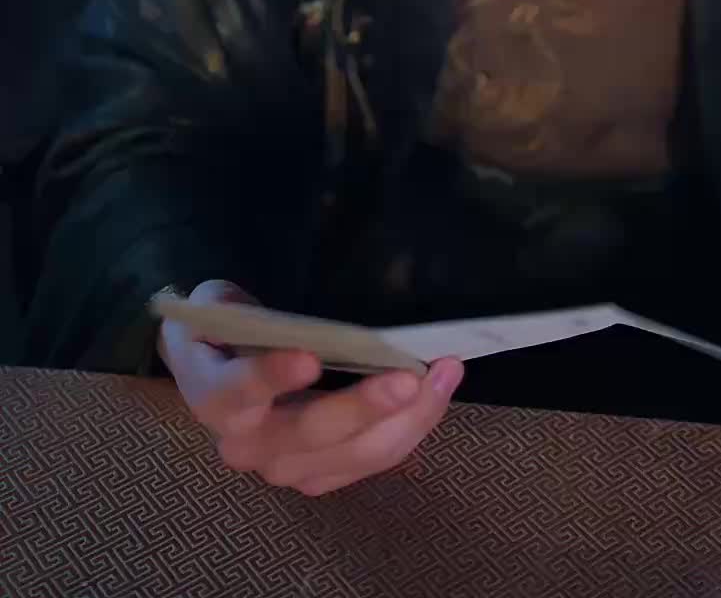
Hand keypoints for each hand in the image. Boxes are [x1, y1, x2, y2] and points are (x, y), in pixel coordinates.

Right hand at [159, 280, 462, 496]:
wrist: (214, 376)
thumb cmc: (223, 332)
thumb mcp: (217, 305)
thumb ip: (236, 307)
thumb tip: (275, 314)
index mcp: (216, 396)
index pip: (239, 390)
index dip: (272, 376)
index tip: (310, 358)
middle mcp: (246, 445)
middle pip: (309, 432)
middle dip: (363, 406)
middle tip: (408, 376)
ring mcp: (284, 468)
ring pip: (353, 454)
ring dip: (405, 418)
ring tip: (444, 374)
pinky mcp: (319, 476)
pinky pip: (373, 459)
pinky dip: (411, 426)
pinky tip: (438, 391)